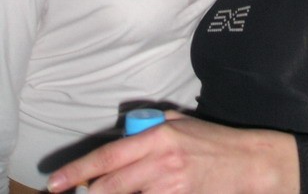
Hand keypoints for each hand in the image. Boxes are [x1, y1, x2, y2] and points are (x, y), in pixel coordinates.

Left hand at [47, 110, 299, 193]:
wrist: (249, 163)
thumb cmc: (215, 141)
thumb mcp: (182, 123)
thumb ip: (151, 127)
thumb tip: (123, 136)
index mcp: (159, 135)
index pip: (109, 156)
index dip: (78, 171)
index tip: (56, 182)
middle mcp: (162, 160)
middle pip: (110, 185)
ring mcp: (172, 186)